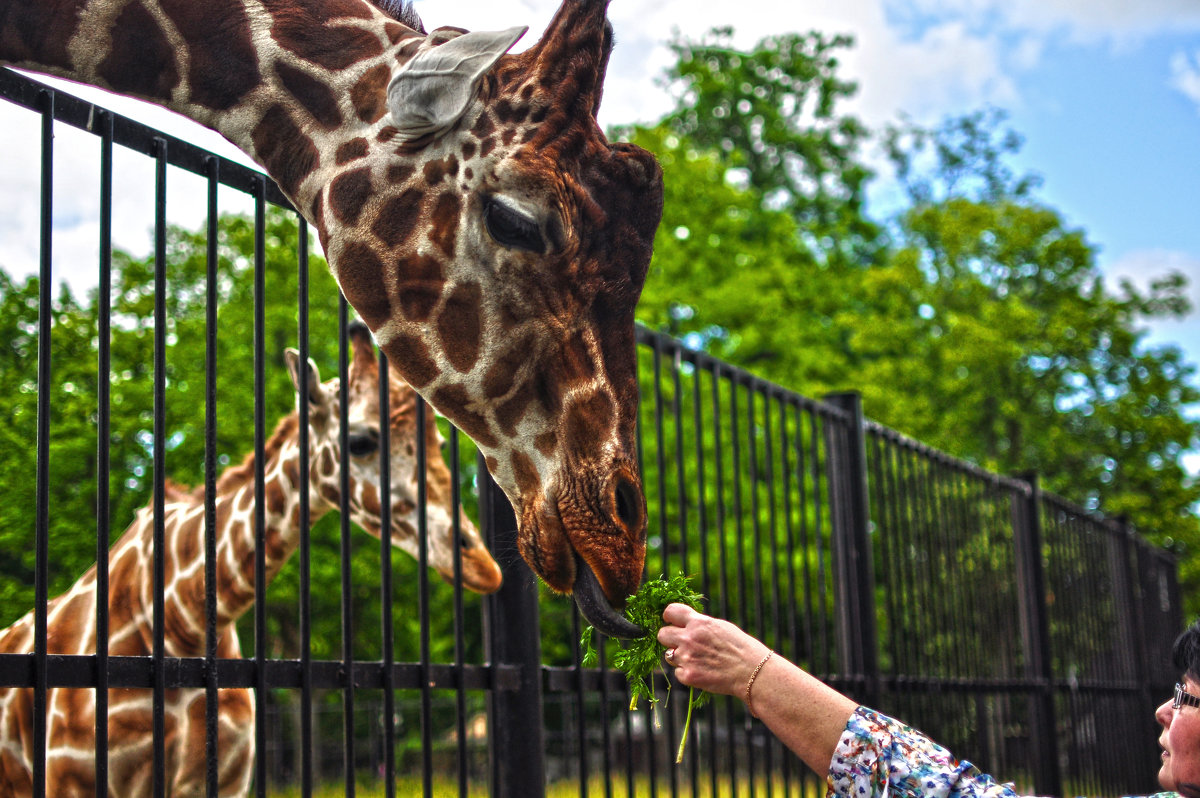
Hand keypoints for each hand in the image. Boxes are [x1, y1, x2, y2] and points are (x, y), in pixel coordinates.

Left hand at [656, 603, 771, 696]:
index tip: (671, 622)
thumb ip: (700, 624)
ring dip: (679, 657)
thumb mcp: (721, 627)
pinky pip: (678, 673)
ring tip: (697, 660)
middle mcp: (689, 638)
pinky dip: (687, 674)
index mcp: (699, 622)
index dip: (669, 617)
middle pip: (662, 634)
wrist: (752, 672)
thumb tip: (685, 624)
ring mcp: (687, 658)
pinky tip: (702, 672)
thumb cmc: (740, 648)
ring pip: (668, 655)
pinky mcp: (688, 676)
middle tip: (680, 644)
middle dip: (669, 639)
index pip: (670, 611)